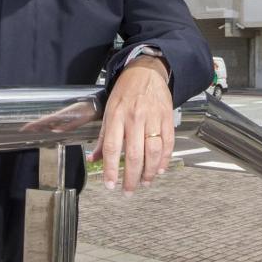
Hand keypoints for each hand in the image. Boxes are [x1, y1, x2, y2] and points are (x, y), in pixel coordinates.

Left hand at [88, 56, 172, 193]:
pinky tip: (159, 170)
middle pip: (135, 154)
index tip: (111, 185)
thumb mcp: (108, 110)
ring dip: (149, 172)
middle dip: (132, 177)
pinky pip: (168, 143)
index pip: (113, 148)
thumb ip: (103, 137)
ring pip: (153, 151)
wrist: (146, 71)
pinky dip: (165, 159)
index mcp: (117, 116)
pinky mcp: (167, 117)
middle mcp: (135, 118)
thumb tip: (93, 159)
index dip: (111, 170)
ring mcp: (153, 118)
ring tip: (145, 183)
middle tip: (129, 190)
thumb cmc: (125, 92)